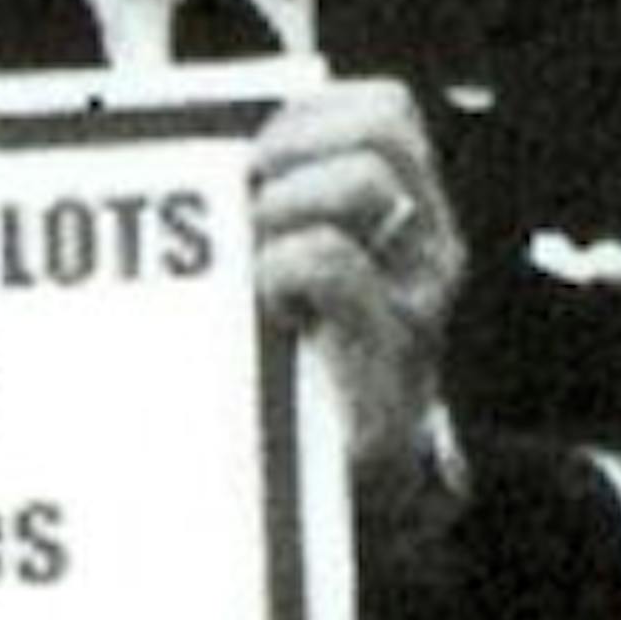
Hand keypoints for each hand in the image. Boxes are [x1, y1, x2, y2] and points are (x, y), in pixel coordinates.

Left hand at [249, 80, 467, 526]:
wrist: (350, 506)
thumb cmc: (297, 384)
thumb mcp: (291, 284)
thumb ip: (267, 219)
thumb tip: (191, 152)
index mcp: (409, 222)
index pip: (385, 112)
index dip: (309, 114)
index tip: (250, 157)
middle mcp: (429, 253)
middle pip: (381, 132)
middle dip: (291, 149)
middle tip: (241, 206)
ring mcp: (417, 301)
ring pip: (362, 184)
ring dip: (282, 205)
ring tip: (248, 259)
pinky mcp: (391, 356)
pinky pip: (327, 259)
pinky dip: (277, 266)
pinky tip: (260, 308)